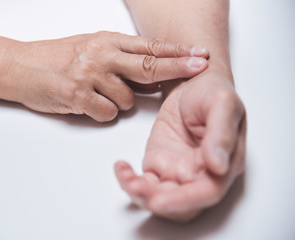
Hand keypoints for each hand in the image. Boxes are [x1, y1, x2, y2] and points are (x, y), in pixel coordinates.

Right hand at [8, 31, 207, 121]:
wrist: (20, 65)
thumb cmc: (57, 57)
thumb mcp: (91, 47)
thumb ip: (121, 57)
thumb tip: (153, 73)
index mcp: (106, 40)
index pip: (149, 47)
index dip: (177, 52)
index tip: (199, 54)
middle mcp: (101, 55)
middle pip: (149, 65)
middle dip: (178, 68)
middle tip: (200, 68)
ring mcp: (90, 75)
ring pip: (128, 99)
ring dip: (121, 102)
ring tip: (99, 94)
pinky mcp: (77, 95)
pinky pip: (108, 113)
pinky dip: (103, 113)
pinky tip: (88, 104)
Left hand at [114, 69, 245, 221]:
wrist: (191, 81)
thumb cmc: (211, 90)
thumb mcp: (222, 103)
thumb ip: (221, 134)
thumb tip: (219, 166)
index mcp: (225, 162)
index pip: (208, 191)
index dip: (185, 201)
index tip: (161, 200)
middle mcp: (201, 172)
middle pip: (182, 204)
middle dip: (158, 202)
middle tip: (137, 189)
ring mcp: (178, 169)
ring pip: (160, 196)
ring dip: (140, 194)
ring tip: (125, 176)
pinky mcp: (159, 163)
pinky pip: (143, 182)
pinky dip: (129, 180)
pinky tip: (121, 167)